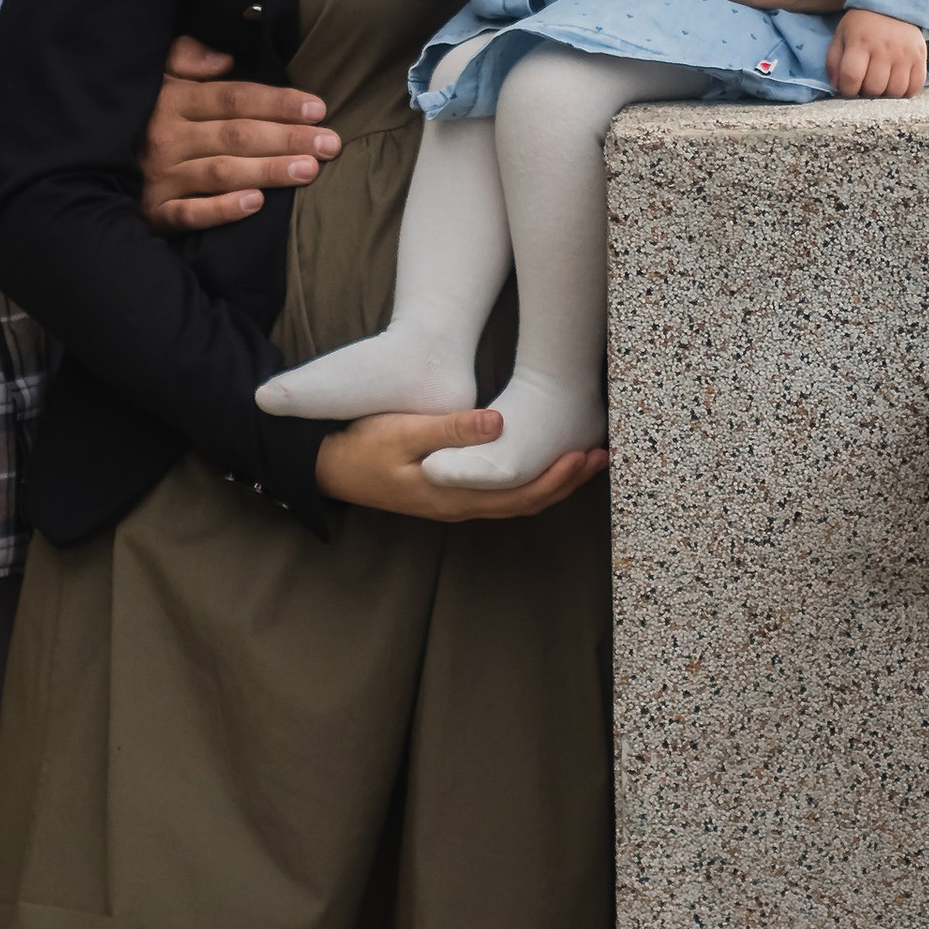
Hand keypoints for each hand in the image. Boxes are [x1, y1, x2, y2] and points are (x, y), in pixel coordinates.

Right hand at [140, 34, 341, 232]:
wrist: (90, 169)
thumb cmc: (139, 119)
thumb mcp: (156, 77)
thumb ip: (186, 58)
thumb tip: (223, 58)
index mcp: (172, 101)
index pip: (234, 97)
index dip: (278, 102)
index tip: (318, 108)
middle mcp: (166, 138)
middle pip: (237, 135)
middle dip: (288, 138)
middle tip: (330, 144)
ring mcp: (160, 177)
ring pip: (222, 172)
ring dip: (268, 171)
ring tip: (309, 170)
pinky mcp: (154, 213)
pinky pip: (190, 213)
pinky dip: (223, 210)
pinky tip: (256, 204)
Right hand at [314, 407, 607, 520]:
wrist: (328, 468)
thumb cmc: (363, 446)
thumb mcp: (403, 431)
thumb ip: (450, 429)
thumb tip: (499, 423)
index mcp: (454, 495)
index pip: (519, 494)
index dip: (556, 478)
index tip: (584, 456)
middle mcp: (460, 506)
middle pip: (526, 502)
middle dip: (566, 482)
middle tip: (600, 457)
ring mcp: (454, 503)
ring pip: (515, 502)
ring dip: (551, 483)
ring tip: (581, 461)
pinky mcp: (449, 494)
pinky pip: (499, 495)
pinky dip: (528, 482)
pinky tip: (539, 466)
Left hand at [828, 7, 928, 97]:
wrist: (892, 5)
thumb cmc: (862, 26)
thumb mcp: (841, 36)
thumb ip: (834, 62)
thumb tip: (837, 88)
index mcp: (859, 42)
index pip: (851, 77)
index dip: (847, 90)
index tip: (849, 88)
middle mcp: (883, 48)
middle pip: (874, 88)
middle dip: (866, 92)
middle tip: (866, 83)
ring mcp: (904, 54)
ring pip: (895, 91)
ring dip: (885, 94)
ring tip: (881, 83)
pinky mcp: (920, 57)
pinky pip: (915, 87)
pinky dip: (905, 92)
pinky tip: (897, 83)